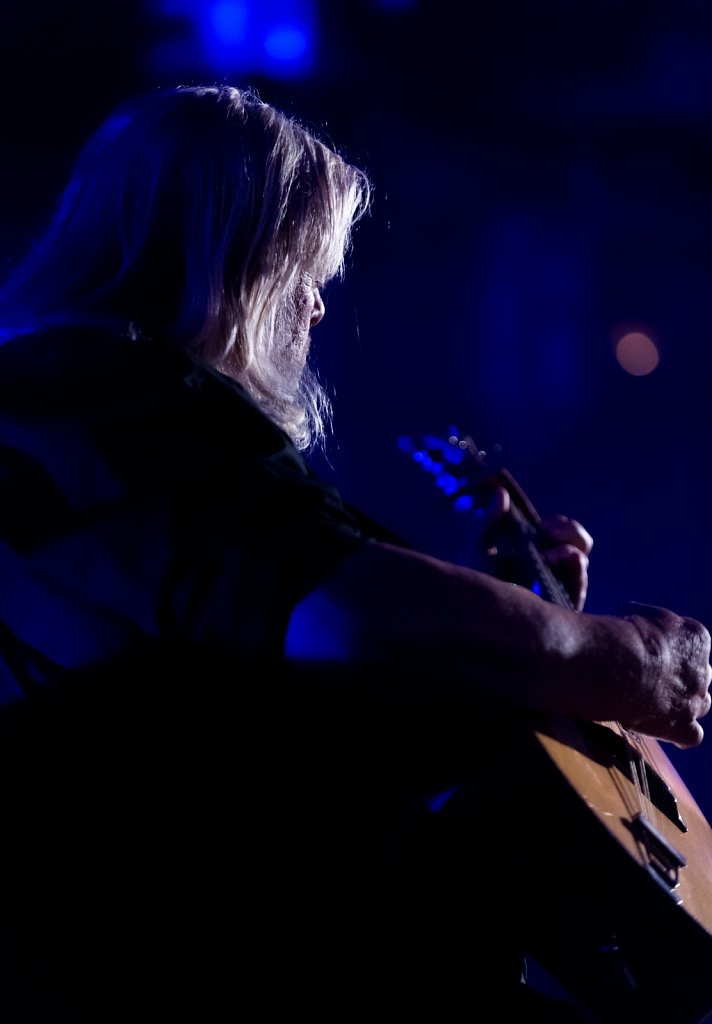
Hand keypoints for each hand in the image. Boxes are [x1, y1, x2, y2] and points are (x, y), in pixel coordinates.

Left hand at [475, 486, 592, 611]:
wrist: (469, 616)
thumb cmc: (473, 587)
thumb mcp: (477, 549)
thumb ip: (489, 521)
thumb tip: (501, 493)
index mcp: (536, 557)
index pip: (562, 535)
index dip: (559, 525)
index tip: (543, 524)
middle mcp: (553, 573)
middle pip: (580, 544)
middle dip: (569, 530)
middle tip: (546, 530)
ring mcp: (559, 590)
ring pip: (582, 559)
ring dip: (569, 544)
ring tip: (544, 548)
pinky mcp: (563, 608)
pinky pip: (580, 582)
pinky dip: (571, 564)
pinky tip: (550, 557)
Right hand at [623, 603, 711, 747]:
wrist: (621, 665)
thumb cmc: (623, 635)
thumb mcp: (637, 614)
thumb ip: (644, 620)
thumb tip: (628, 614)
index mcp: (696, 638)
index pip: (691, 645)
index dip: (672, 651)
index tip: (653, 653)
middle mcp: (702, 670)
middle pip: (701, 676)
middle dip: (683, 677)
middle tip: (655, 677)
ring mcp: (694, 700)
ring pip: (702, 704)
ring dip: (684, 703)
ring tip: (657, 702)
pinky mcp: (682, 726)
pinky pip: (691, 735)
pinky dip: (680, 734)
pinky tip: (663, 728)